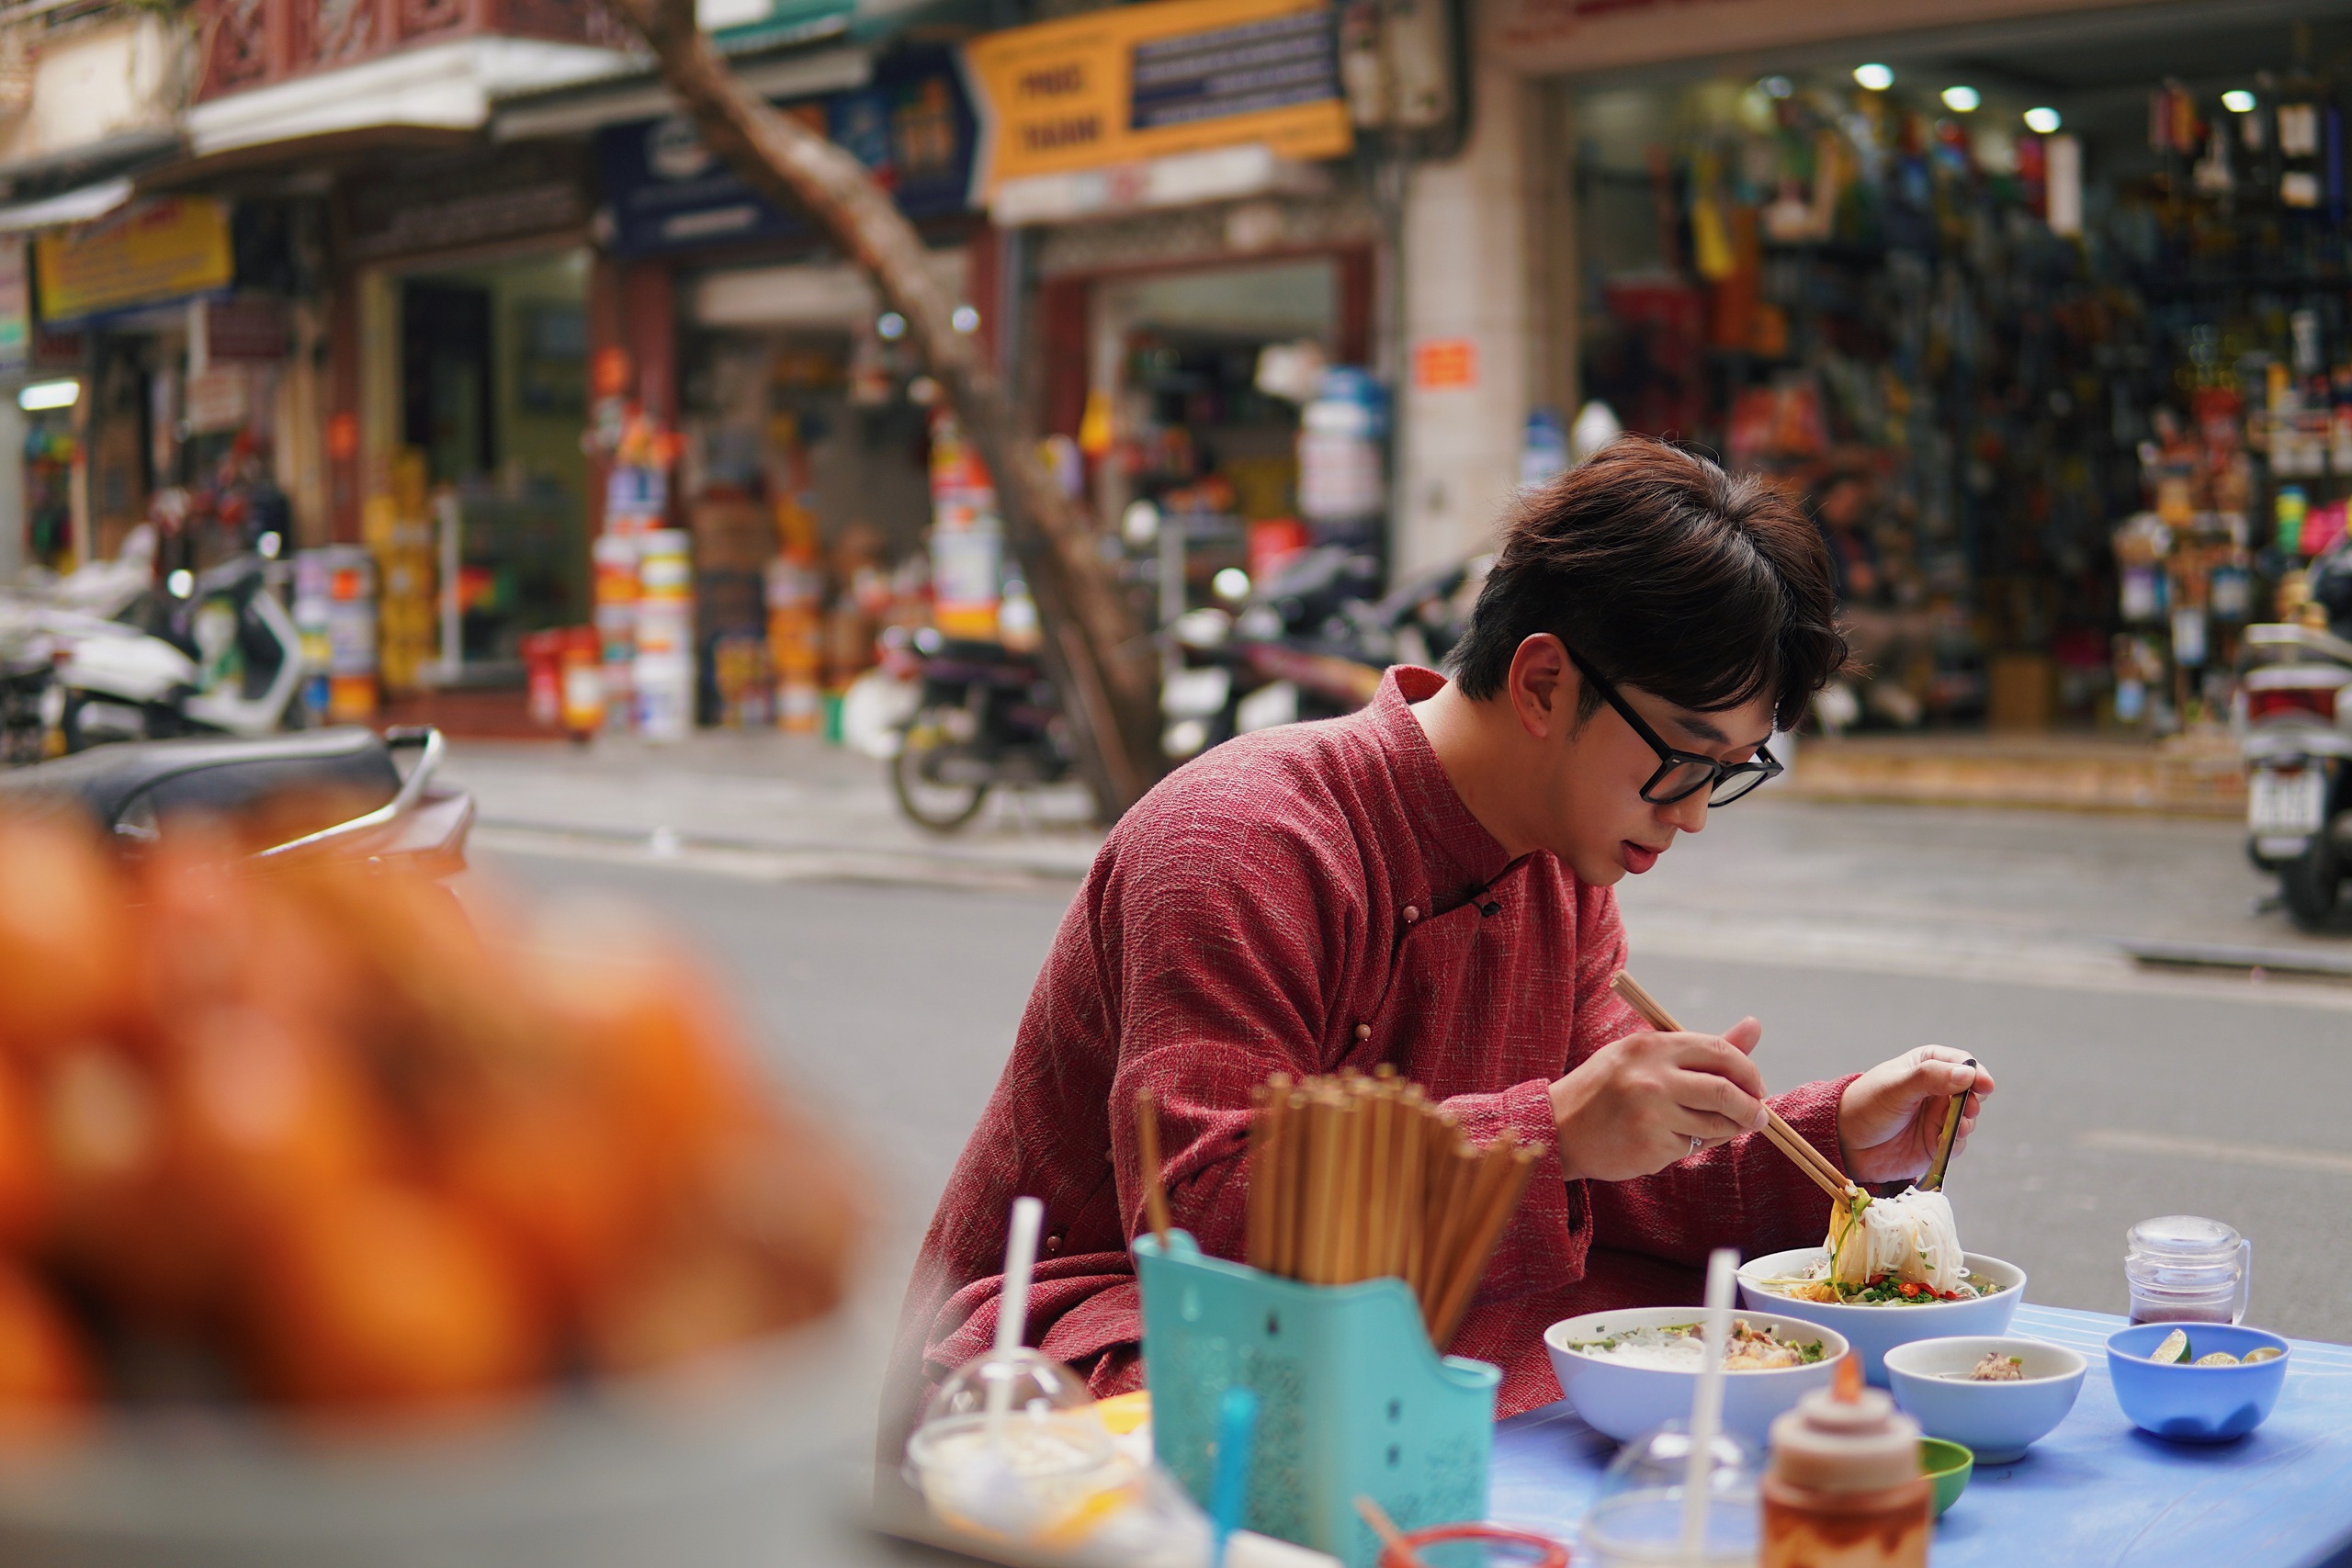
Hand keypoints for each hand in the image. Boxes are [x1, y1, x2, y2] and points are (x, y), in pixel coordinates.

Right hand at [1550, 1018, 1771, 1182]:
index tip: (1755, 1087)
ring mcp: (1651, 1114)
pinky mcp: (1650, 1147)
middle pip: (1726, 1091)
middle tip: (1758, 1117)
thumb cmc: (1607, 1088)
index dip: (1748, 1070)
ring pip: (1715, 1126)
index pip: (1719, 1051)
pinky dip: (1689, 1147)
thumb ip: (1702, 1048)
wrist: (1559, 1127)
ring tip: (1713, 1129)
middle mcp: (1652, 1077)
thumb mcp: (1647, 1057)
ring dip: (1725, 1131)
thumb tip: (1754, 1026)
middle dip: (1751, 1108)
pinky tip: (1667, 1141)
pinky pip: (1691, 1149)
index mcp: (1652, 1046)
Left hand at [1837, 1048, 1994, 1185]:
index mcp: (1926, 1066)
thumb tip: (1968, 1073)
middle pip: (1970, 1093)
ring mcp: (1937, 1117)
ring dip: (1965, 1124)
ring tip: (1954, 1128)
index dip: (1975, 1073)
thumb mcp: (1896, 1087)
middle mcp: (1935, 1090)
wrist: (1844, 1144)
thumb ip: (1930, 1078)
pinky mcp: (1935, 1142)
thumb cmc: (1865, 1106)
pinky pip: (1957, 1143)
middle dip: (1972, 1102)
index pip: (1961, 1063)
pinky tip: (1940, 1144)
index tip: (1984, 1085)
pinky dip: (1954, 1144)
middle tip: (1967, 1111)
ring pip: (1967, 1119)